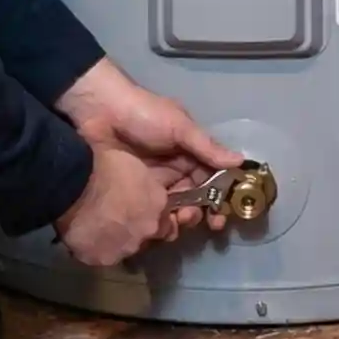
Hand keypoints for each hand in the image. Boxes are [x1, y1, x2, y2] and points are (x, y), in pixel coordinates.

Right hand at [55, 141, 179, 268]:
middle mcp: (147, 231)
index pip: (166, 221)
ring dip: (115, 241)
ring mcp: (125, 249)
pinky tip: (84, 236)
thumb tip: (141, 196)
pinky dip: (94, 248)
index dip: (151, 216)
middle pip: (146, 237)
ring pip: (124, 249)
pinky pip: (99, 256)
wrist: (75, 184)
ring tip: (97, 228)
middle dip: (135, 230)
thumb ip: (146, 188)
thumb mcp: (136, 167)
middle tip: (116, 218)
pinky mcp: (100, 259)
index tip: (139, 210)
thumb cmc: (104, 164)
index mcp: (158, 205)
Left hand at [56, 57, 240, 234]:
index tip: (223, 215)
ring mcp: (152, 181)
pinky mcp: (132, 191)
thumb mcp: (178, 126)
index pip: (211, 177)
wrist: (98, 111)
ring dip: (181, 218)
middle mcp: (174, 167)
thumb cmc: (144, 114)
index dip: (220, 197)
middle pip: (195, 197)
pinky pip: (150, 210)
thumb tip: (240, 161)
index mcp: (188, 150)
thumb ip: (206, 147)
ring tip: (178, 221)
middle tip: (197, 221)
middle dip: (201, 212)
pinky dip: (158, 220)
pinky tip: (159, 227)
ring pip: (174, 206)